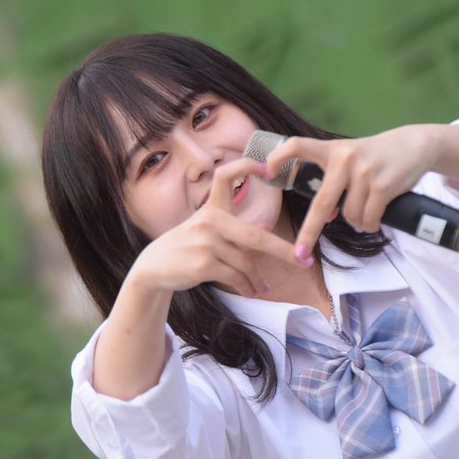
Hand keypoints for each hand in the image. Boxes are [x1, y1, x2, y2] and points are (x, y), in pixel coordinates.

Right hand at [131, 156, 304, 297]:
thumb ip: (235, 228)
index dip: (247, 166)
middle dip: (284, 252)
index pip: (226, 175)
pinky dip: (247, 287)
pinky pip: (236, 277)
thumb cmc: (187, 247)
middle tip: (304, 261)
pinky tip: (251, 292)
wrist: (154, 267)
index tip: (268, 167)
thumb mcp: (207, 230)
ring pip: (247, 264)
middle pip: (256, 236)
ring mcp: (206, 243)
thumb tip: (267, 226)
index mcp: (212, 208)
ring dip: (258, 279)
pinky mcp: (203, 264)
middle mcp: (210, 221)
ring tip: (263, 288)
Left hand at [264, 125, 440, 255]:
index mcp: (331, 150)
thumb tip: (327, 218)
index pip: (298, 145)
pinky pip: (368, 219)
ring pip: (350, 216)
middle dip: (309, 232)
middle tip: (300, 252)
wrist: (414, 145)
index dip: (280, 157)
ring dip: (357, 223)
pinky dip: (370, 225)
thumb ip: (335, 182)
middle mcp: (344, 159)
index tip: (266, 171)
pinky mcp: (383, 185)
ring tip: (366, 212)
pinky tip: (375, 217)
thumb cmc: (376, 156)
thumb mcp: (351, 157)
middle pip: (322, 204)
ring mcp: (364, 172)